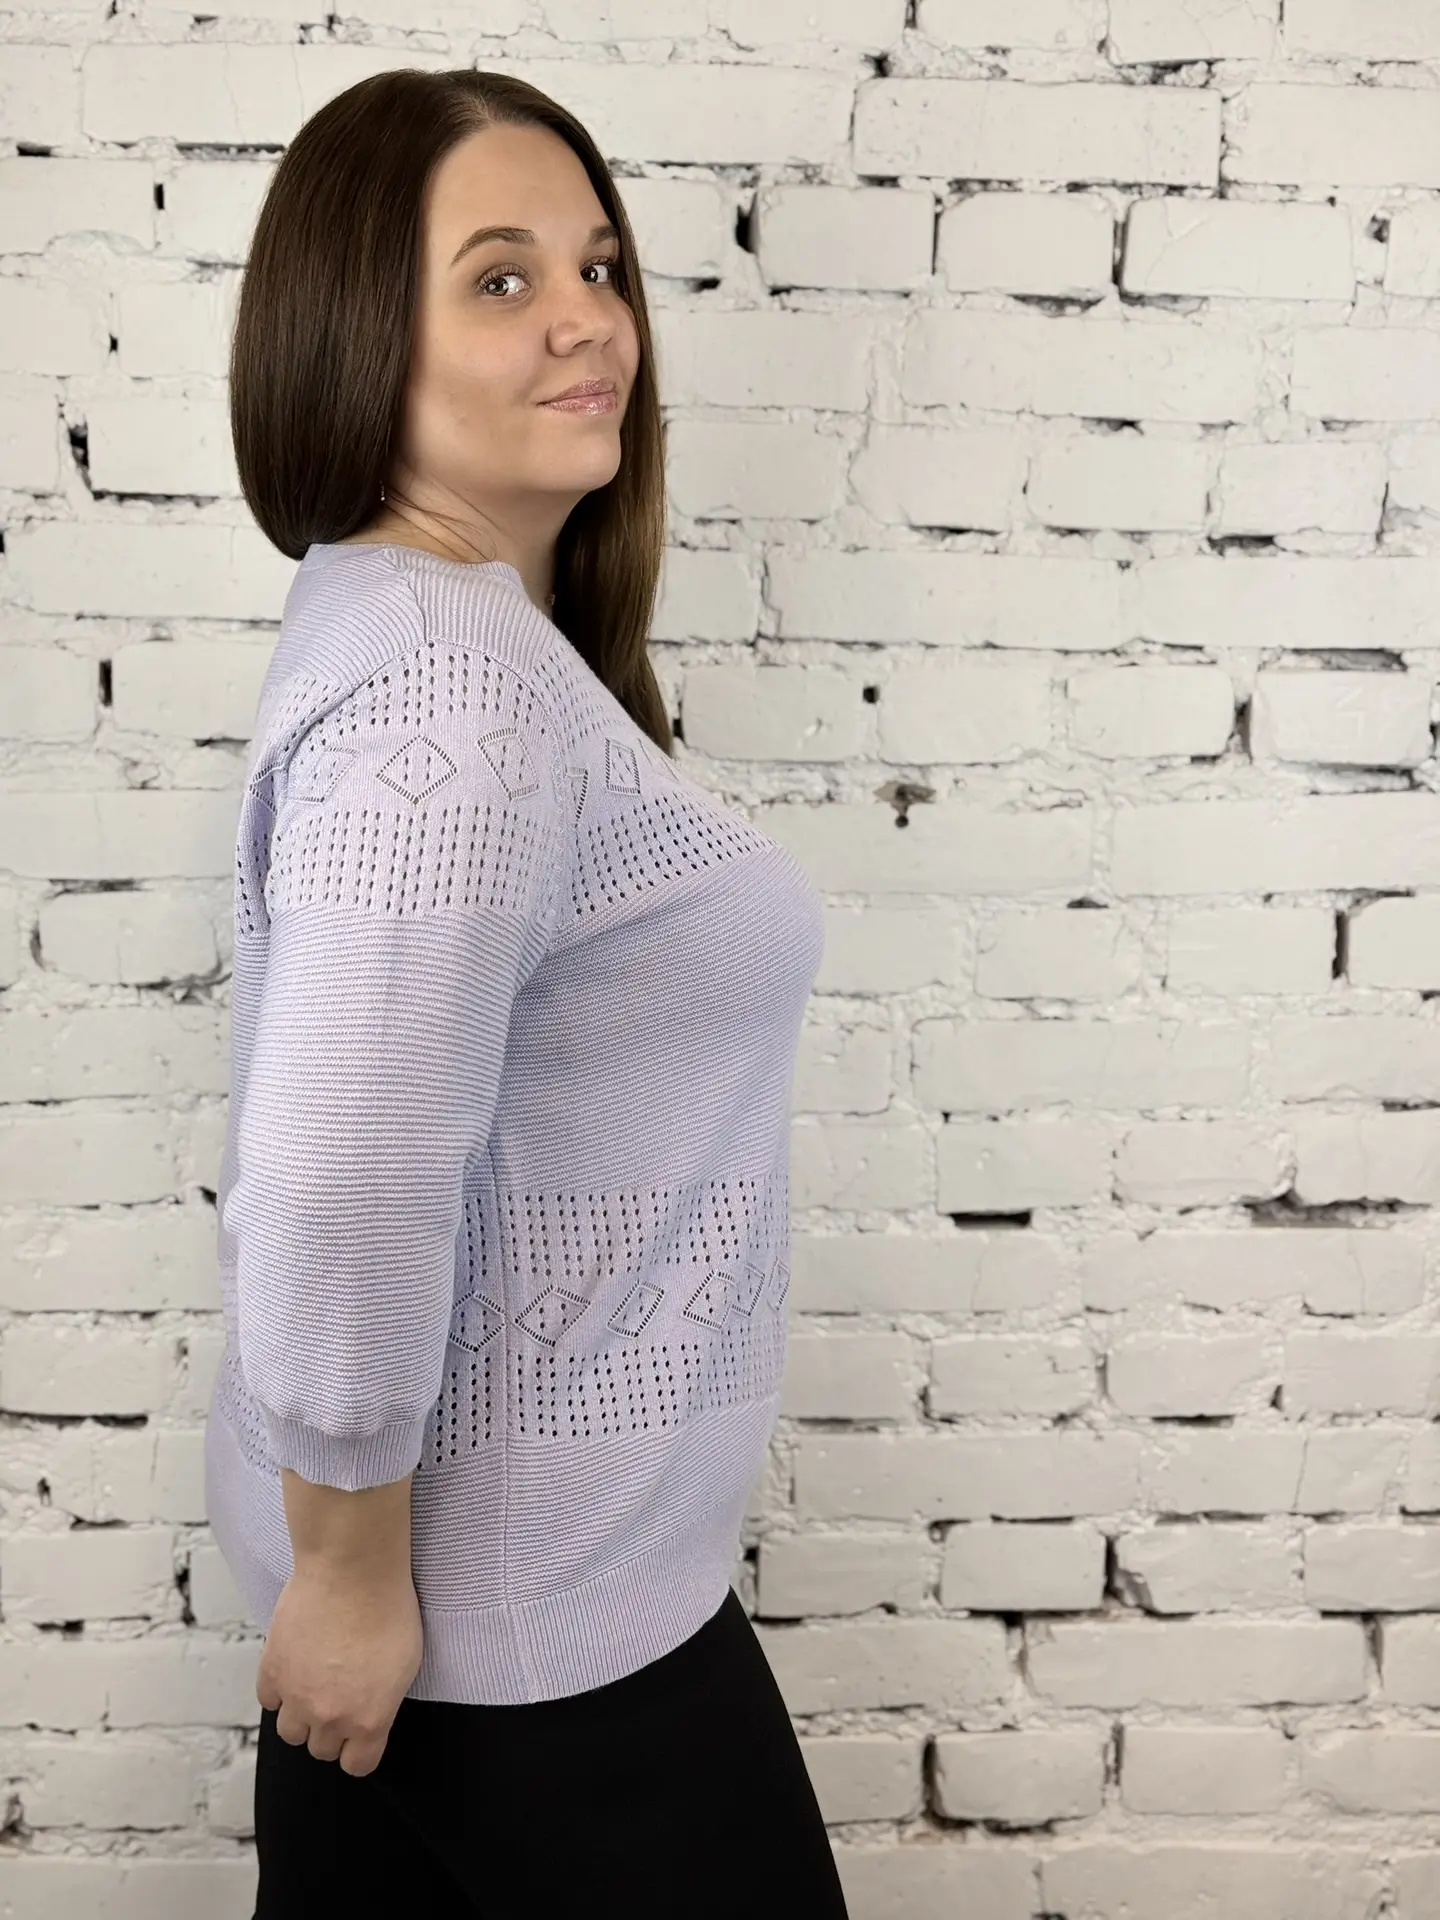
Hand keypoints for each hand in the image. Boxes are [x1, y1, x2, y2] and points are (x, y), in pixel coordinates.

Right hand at [256, 1562, 422, 1775]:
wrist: (353, 1571)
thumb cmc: (388, 1607)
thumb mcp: (406, 1663)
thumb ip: (383, 1700)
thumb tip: (371, 1709)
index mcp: (369, 1720)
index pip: (356, 1765)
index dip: (357, 1751)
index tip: (358, 1738)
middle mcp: (330, 1717)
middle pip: (321, 1749)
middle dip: (330, 1730)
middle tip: (338, 1700)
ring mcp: (297, 1695)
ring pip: (290, 1732)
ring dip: (301, 1716)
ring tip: (313, 1688)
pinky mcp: (272, 1670)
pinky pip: (269, 1700)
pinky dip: (279, 1690)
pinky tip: (294, 1669)